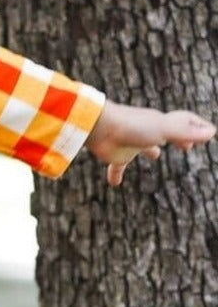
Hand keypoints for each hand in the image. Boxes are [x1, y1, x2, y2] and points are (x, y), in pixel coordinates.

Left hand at [85, 102, 214, 186]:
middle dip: (177, 138)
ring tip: (155, 156)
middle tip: (186, 146)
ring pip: (143, 147)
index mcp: (160, 123)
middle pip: (164, 133)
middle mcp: (147, 131)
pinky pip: (117, 167)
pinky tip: (115, 185)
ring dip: (149, 150)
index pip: (183, 122)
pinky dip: (116, 175)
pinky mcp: (116, 156)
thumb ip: (188, 132)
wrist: (100, 128)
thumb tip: (212, 132)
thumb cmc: (134, 126)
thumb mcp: (166, 129)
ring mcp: (131, 143)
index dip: (196, 127)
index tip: (207, 133)